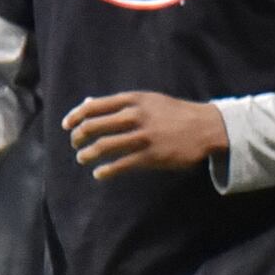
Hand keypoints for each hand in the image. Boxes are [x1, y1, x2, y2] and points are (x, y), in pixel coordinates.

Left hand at [63, 92, 227, 179]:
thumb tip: (87, 103)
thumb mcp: (148, 100)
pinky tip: (100, 174)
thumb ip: (118, 103)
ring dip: (88, 154)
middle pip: (94, 126)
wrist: (206, 127)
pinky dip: (106, 171)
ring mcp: (144, 136)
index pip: (94, 106)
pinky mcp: (152, 155)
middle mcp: (136, 116)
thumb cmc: (175, 113)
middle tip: (75, 144)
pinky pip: (121, 164)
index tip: (67, 126)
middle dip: (79, 137)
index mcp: (133, 100)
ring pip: (104, 146)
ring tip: (83, 158)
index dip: (75, 116)